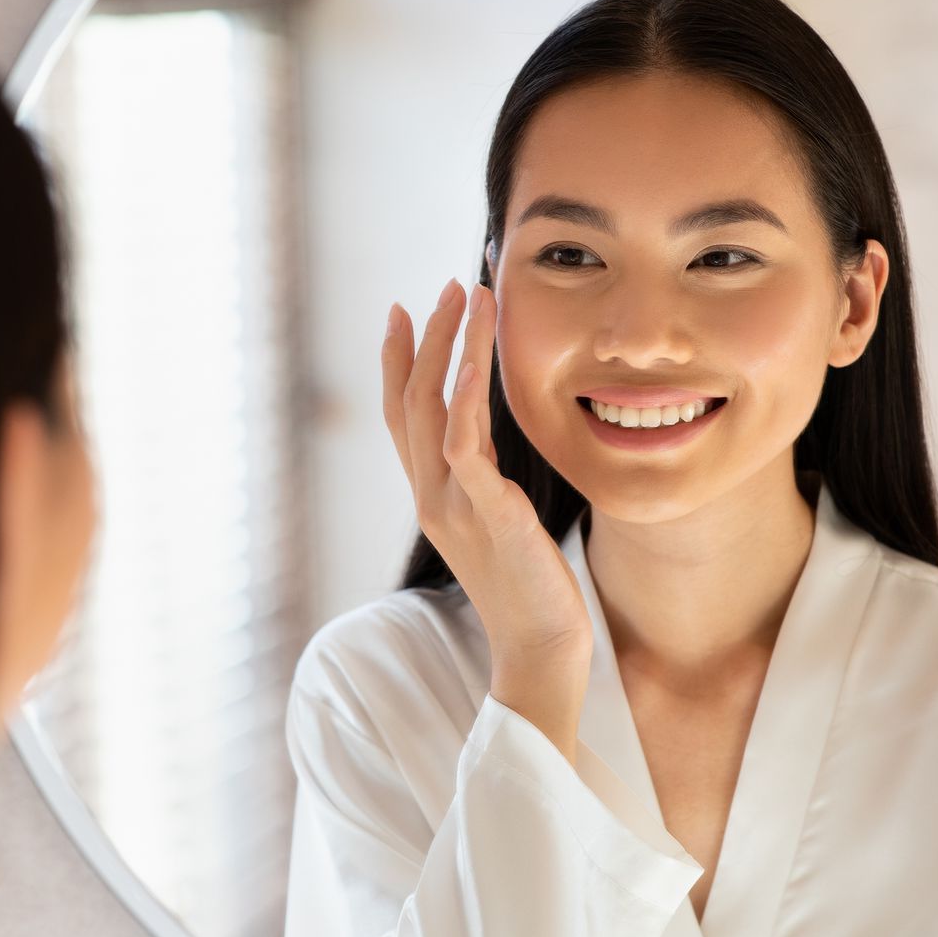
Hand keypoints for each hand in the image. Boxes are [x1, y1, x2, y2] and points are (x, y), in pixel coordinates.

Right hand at [382, 277, 593, 761]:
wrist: (540, 649)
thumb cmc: (532, 590)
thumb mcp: (501, 524)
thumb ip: (487, 484)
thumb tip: (489, 448)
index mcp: (431, 496)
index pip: (402, 415)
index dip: (397, 361)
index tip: (404, 310)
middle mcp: (429, 495)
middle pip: (407, 400)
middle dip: (422, 337)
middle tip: (442, 286)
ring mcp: (450, 504)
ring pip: (431, 407)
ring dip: (448, 346)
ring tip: (467, 297)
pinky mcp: (484, 513)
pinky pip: (463, 445)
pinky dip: (463, 397)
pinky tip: (473, 360)